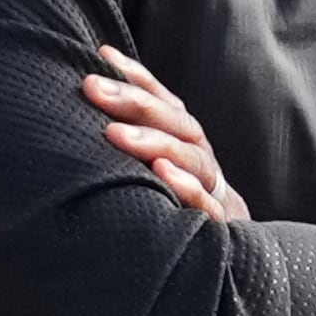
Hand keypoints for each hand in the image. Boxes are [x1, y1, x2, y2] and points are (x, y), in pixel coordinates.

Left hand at [84, 47, 244, 223]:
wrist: (230, 258)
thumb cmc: (176, 210)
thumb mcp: (155, 174)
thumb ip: (132, 143)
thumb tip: (85, 102)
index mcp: (187, 144)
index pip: (166, 103)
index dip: (137, 77)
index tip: (102, 56)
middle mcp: (202, 160)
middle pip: (175, 122)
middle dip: (133, 101)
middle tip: (91, 86)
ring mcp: (213, 191)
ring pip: (191, 158)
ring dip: (153, 141)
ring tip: (114, 133)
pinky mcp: (220, 225)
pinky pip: (206, 204)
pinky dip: (185, 186)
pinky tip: (160, 173)